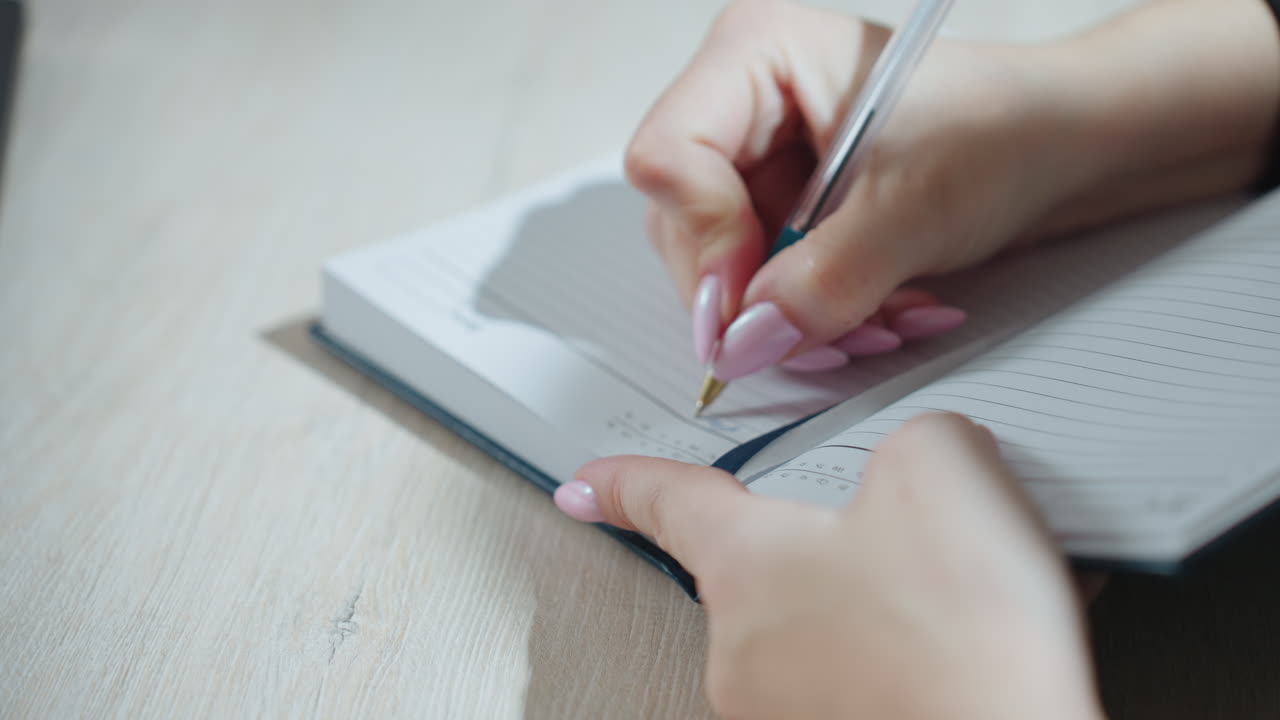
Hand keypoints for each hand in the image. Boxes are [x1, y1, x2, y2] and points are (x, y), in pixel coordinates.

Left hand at [555, 414, 1104, 719]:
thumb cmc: (963, 638)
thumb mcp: (943, 469)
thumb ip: (909, 442)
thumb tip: (915, 466)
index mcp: (744, 561)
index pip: (663, 501)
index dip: (625, 482)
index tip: (588, 485)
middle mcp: (742, 648)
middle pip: (768, 566)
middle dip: (835, 547)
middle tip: (914, 549)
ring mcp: (780, 714)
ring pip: (821, 629)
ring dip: (877, 609)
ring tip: (953, 612)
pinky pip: (857, 684)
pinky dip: (900, 663)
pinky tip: (959, 655)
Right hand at [625, 1, 1087, 377]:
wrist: (1065, 146)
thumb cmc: (1006, 128)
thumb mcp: (914, 208)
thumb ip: (823, 281)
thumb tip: (746, 344)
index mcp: (756, 54)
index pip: (671, 157)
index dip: (705, 241)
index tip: (750, 311)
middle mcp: (742, 101)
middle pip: (684, 221)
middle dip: (754, 297)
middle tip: (819, 337)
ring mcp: (759, 156)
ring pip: (723, 264)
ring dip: (793, 315)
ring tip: (873, 326)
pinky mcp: (782, 202)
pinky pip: (763, 279)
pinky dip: (816, 311)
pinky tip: (877, 313)